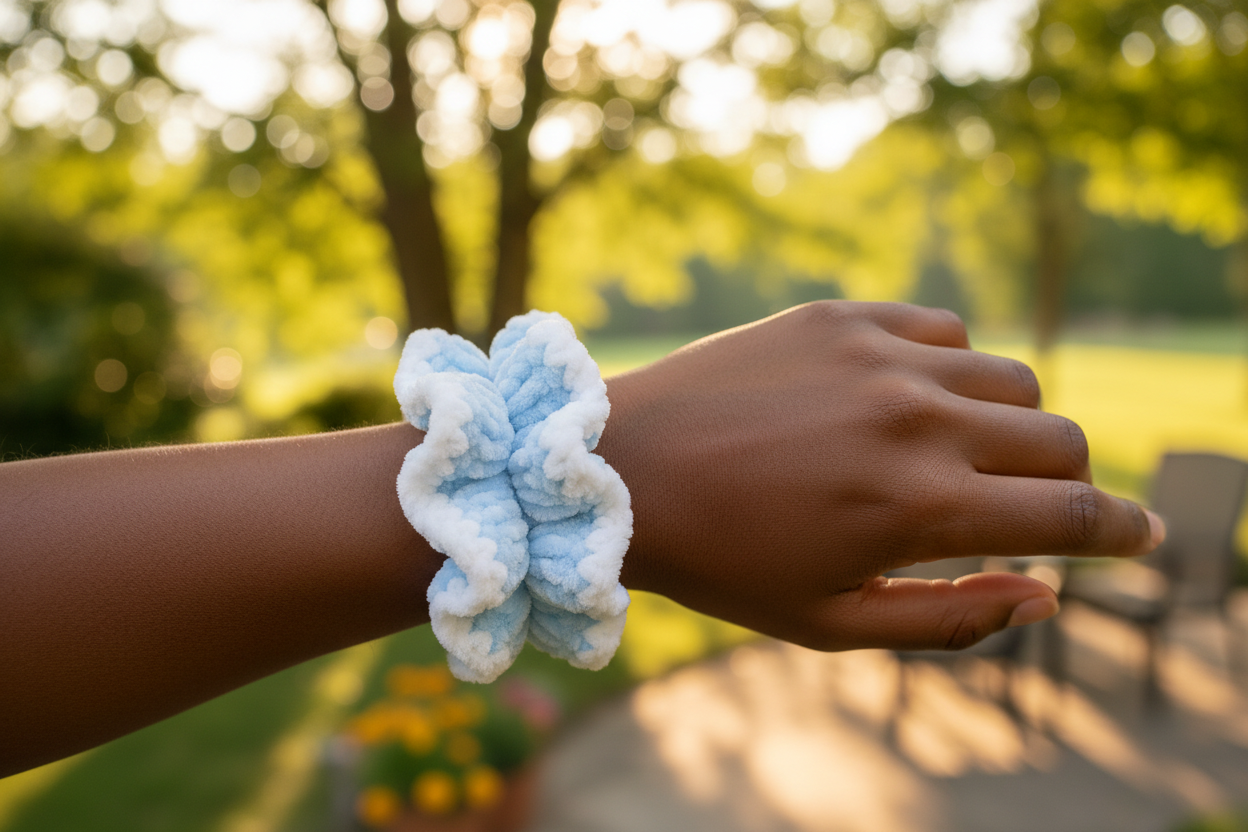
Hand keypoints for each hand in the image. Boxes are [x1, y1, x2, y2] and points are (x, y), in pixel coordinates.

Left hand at [600, 301, 1163, 650]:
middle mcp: (916, 418)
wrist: (623, 472)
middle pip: (1058, 439)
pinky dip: (949, 370)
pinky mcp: (842, 314)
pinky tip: (904, 400)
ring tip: (951, 456)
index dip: (1127, 531)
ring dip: (1006, 426)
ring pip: (1010, 378)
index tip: (1148, 536)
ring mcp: (879, 355)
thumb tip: (1048, 597)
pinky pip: (944, 331)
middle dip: (1062, 483)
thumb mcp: (833, 620)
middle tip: (1026, 505)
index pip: (1073, 513)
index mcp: (921, 506)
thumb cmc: (724, 562)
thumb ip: (952, 618)